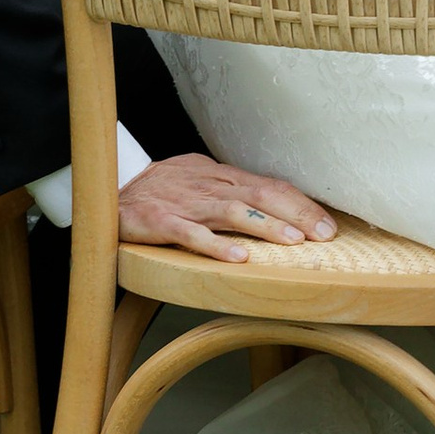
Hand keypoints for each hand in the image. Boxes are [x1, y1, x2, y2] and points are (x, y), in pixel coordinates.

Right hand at [117, 151, 336, 264]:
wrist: (107, 187)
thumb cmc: (160, 188)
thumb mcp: (200, 181)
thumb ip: (232, 190)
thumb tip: (273, 201)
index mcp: (220, 176)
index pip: (270, 185)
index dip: (301, 204)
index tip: (327, 224)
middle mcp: (208, 186)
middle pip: (260, 194)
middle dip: (296, 214)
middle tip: (324, 234)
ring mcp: (184, 204)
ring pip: (232, 212)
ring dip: (266, 226)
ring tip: (294, 242)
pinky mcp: (160, 221)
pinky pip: (191, 235)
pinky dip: (216, 246)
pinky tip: (240, 258)